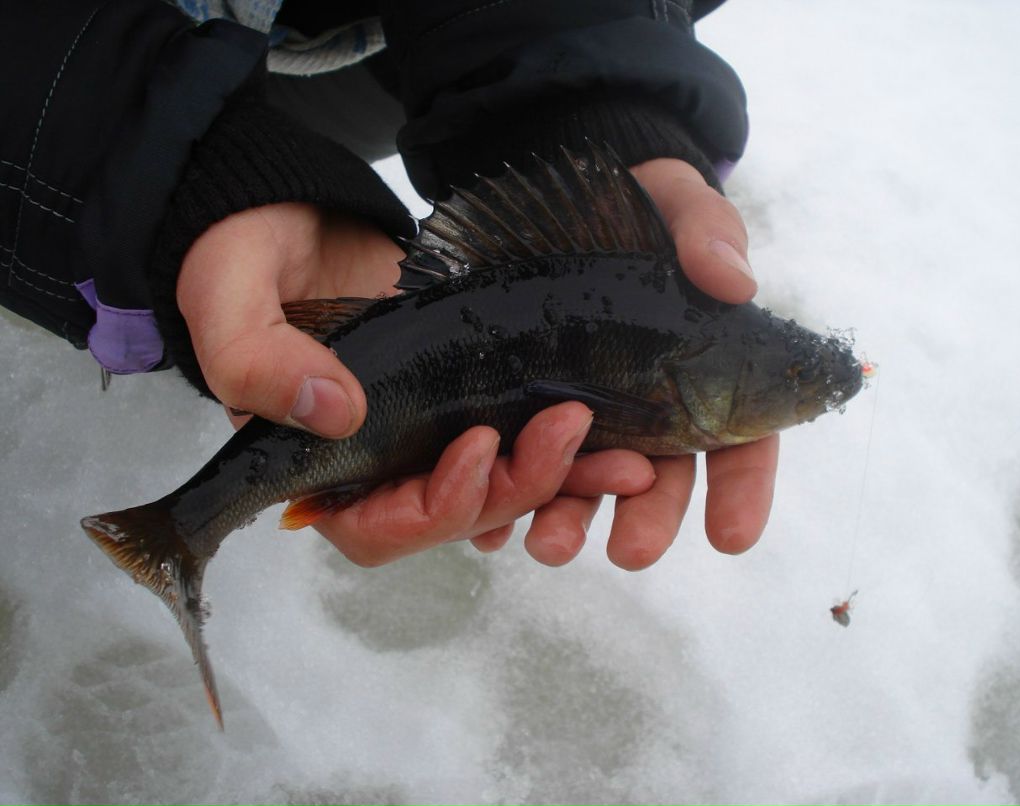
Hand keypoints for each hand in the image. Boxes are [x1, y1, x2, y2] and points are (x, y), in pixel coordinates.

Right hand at [176, 202, 655, 566]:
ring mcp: (426, 431)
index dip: (432, 507)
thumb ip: (255, 361)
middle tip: (572, 432)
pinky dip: (564, 444)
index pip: (376, 526)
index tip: (475, 445)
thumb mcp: (227, 297)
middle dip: (519, 486)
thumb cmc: (241, 252)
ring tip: (624, 457)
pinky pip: (520, 435)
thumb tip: (338, 413)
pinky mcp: (467, 392)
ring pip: (500, 484)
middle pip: (456, 513)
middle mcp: (378, 463)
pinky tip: (609, 429)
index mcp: (316, 464)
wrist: (288, 209)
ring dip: (562, 478)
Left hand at [498, 159, 779, 568]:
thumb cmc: (640, 206)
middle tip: (630, 551)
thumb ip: (710, 232)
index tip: (733, 535)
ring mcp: (587, 411)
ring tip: (549, 544)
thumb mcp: (678, 201)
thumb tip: (734, 281)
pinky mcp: (527, 407)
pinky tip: (490, 522)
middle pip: (659, 479)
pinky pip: (519, 462)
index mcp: (705, 374)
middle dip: (646, 519)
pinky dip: (505, 498)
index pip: (740, 442)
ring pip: (586, 481)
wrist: (561, 197)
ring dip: (571, 519)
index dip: (741, 491)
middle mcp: (650, 406)